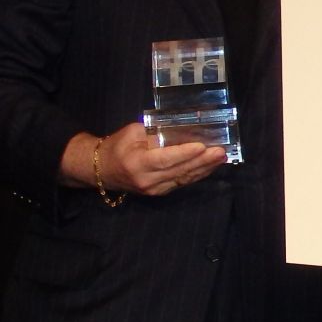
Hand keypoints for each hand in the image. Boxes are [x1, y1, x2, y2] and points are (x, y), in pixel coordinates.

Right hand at [64, 122, 226, 197]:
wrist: (101, 170)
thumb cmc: (117, 147)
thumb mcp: (132, 133)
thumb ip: (154, 132)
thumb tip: (181, 128)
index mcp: (137, 163)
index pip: (165, 159)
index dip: (185, 153)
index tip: (203, 146)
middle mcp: (147, 180)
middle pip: (179, 170)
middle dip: (202, 161)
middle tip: (220, 151)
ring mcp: (154, 189)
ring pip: (184, 178)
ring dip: (204, 168)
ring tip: (221, 157)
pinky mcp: (160, 192)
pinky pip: (182, 182)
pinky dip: (197, 174)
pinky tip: (209, 166)